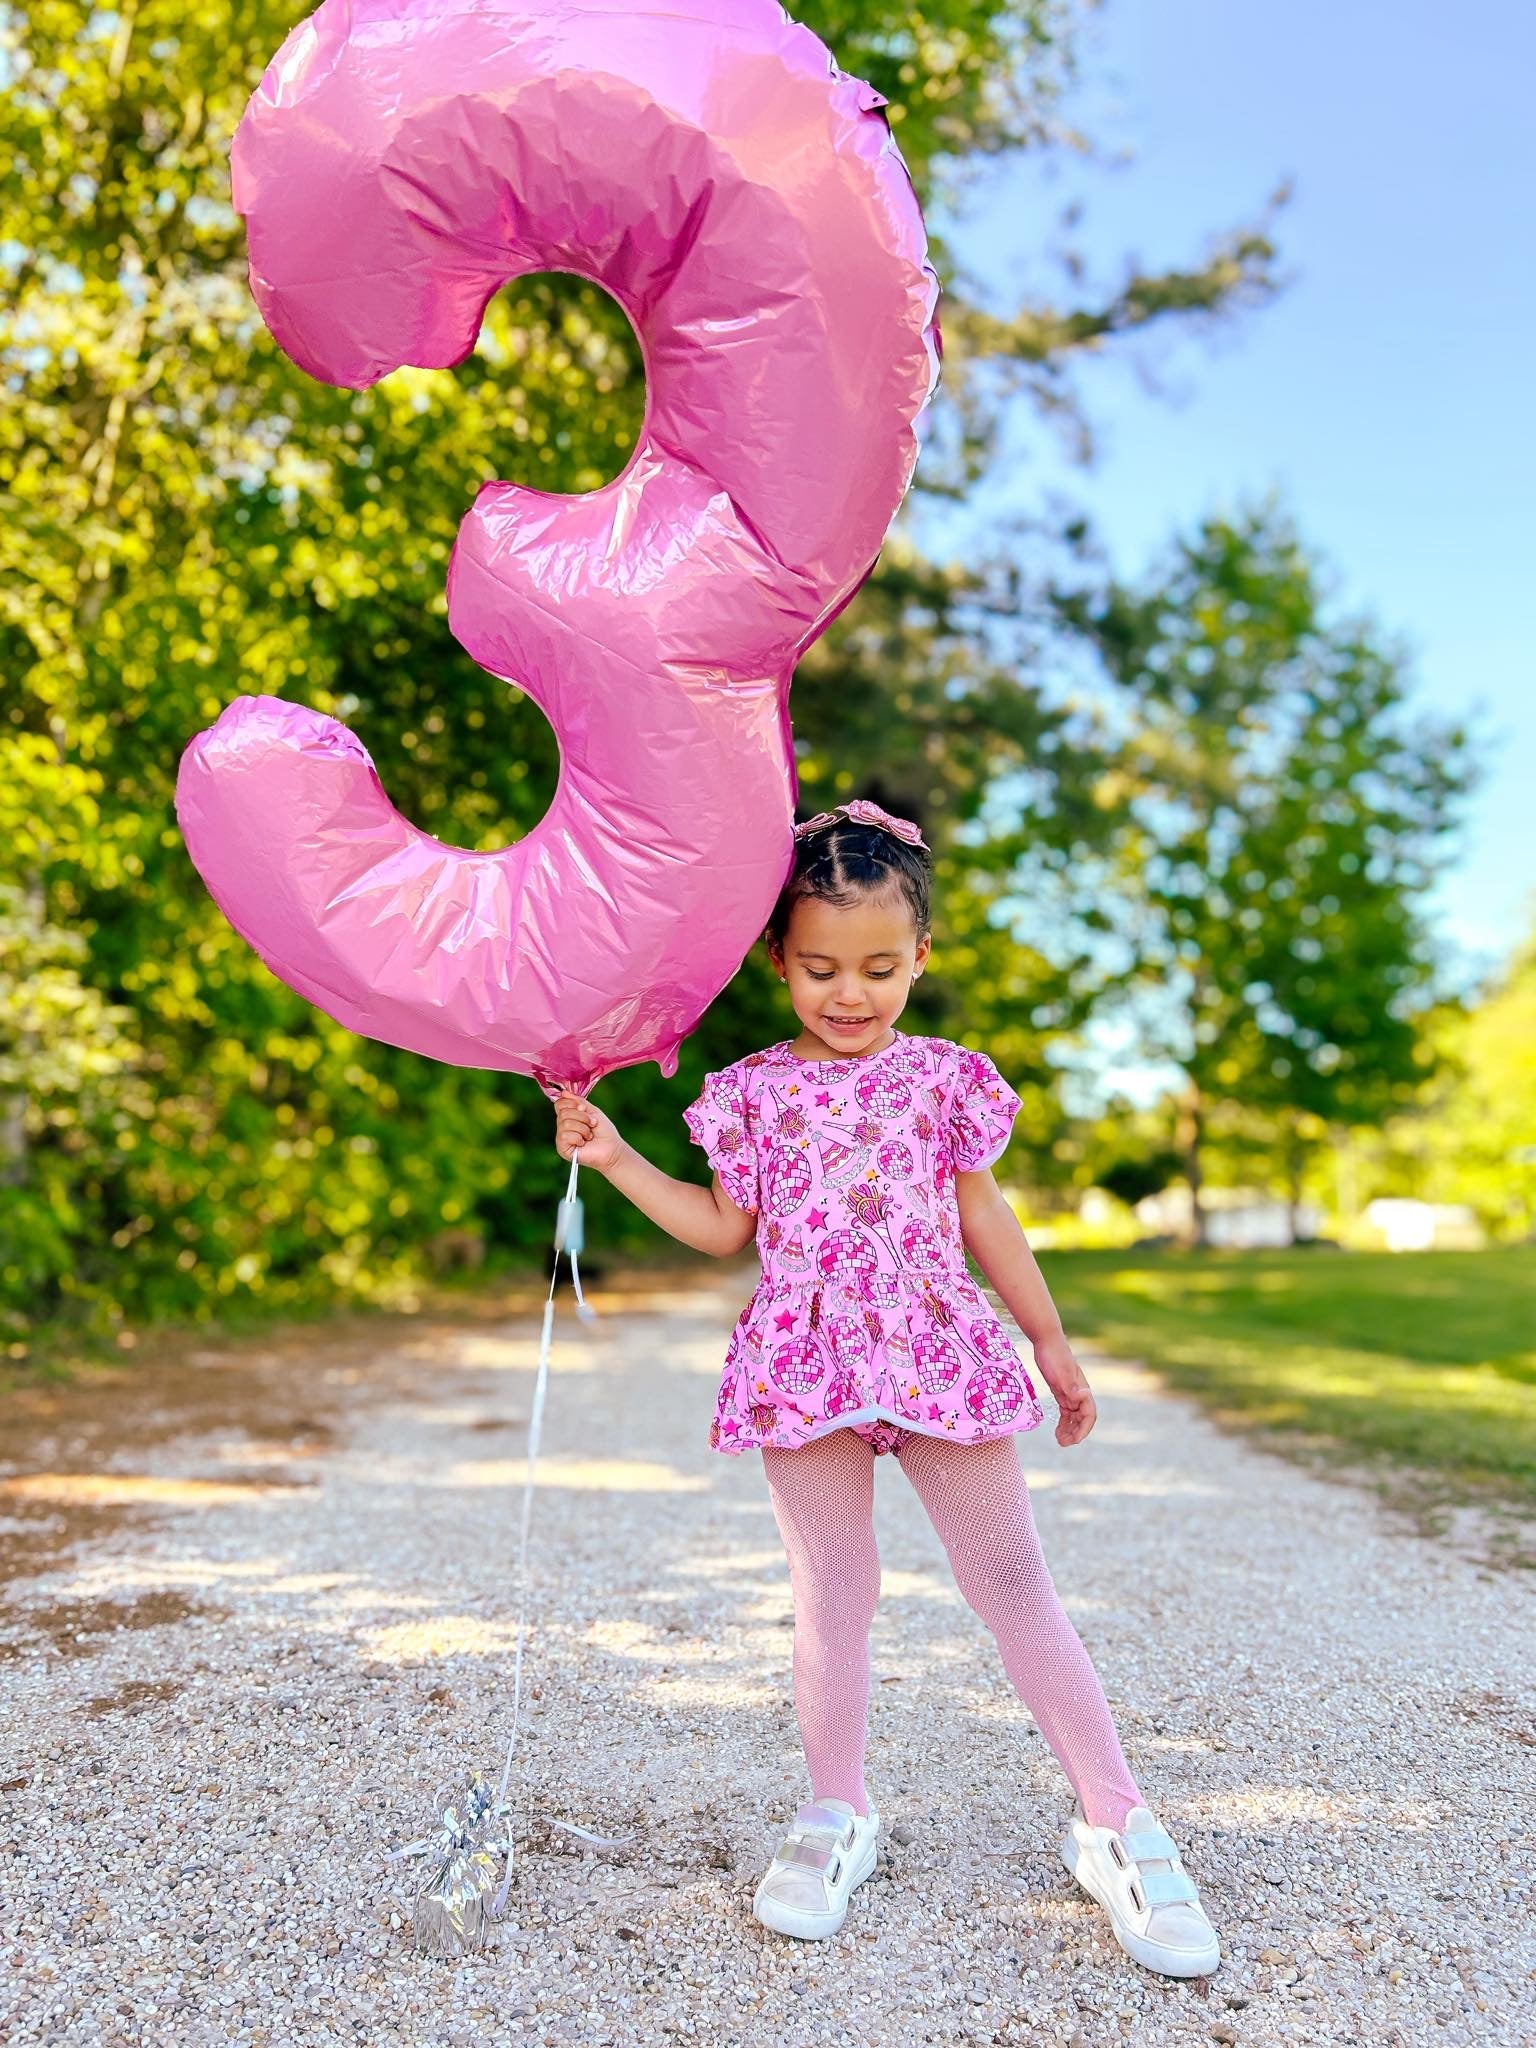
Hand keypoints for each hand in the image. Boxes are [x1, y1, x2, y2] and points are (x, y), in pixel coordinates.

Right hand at [553, 1089, 626, 1174]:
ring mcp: (561, 1139)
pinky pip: (565, 1135)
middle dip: (582, 1117)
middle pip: (563, 1113)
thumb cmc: (604, 1131)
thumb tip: (564, 1092)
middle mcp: (562, 1127)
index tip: (584, 1109)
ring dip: (583, 1128)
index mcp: (568, 1117)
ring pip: (565, 1124)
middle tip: (592, 1124)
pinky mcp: (562, 1149)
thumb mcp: (592, 1111)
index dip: (571, 1103)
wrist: (612, 1148)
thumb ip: (578, 1102)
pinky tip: (584, 1143)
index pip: (559, 1104)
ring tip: (590, 1135)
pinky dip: (578, 1137)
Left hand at [1031, 1332, 1096, 1447]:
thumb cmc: (1053, 1355)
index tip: (1074, 1440)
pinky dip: (1063, 1423)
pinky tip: (1056, 1431)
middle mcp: (1079, 1393)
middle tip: (1062, 1443)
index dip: (1084, 1429)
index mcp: (1082, 1389)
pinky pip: (1066, 1412)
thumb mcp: (1060, 1373)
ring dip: (1069, 1430)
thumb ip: (1071, 1386)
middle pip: (1082, 1419)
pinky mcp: (1061, 1391)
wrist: (1046, 1340)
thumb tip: (1084, 1396)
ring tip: (1059, 1441)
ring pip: (1074, 1417)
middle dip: (1075, 1433)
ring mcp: (1070, 1392)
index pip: (1089, 1415)